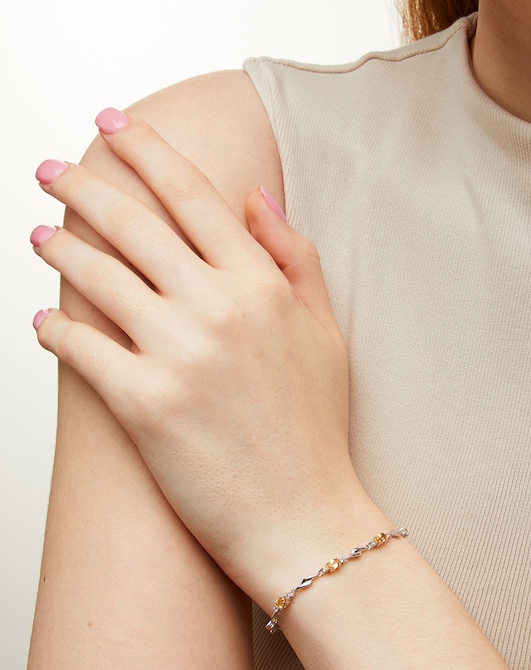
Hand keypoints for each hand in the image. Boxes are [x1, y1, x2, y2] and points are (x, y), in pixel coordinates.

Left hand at [31, 109, 370, 593]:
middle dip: (81, 186)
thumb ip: (295, 258)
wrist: (306, 518)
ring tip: (40, 234)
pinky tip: (46, 319)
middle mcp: (218, 309)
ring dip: (58, 247)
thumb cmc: (317, 431)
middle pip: (132, 223)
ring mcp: (178, 356)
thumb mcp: (326, 334)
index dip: (148, 151)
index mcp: (263, 286)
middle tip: (51, 171)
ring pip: (95, 276)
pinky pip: (78, 347)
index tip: (115, 126)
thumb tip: (255, 196)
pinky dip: (54, 327)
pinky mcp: (143, 406)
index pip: (195, 195)